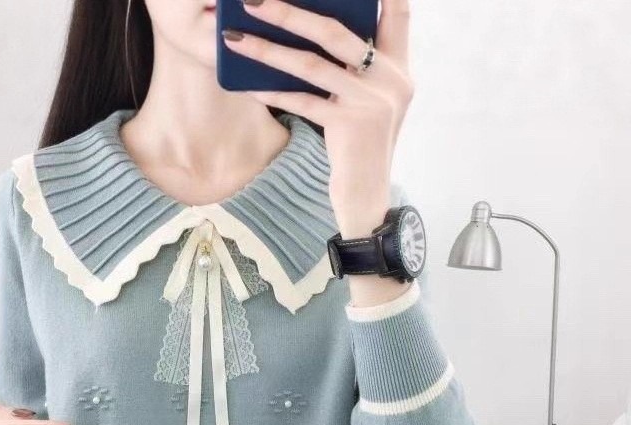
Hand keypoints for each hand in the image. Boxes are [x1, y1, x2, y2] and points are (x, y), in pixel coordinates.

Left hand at [222, 0, 413, 238]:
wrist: (369, 196)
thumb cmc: (362, 147)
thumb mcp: (371, 103)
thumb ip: (359, 69)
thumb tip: (313, 31)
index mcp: (399, 69)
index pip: (399, 13)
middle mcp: (391, 80)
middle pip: (336, 30)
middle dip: (291, 11)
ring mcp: (371, 102)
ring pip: (311, 63)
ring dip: (268, 48)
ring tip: (234, 37)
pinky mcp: (349, 126)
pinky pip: (302, 102)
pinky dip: (272, 92)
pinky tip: (247, 84)